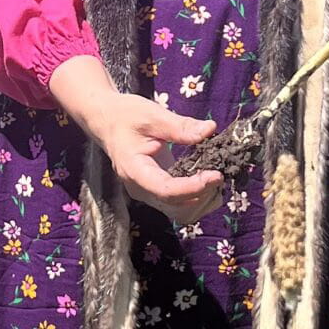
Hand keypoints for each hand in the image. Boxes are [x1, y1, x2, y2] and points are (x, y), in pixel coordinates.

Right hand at [48, 57, 223, 223]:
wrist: (108, 121)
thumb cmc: (126, 115)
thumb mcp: (153, 115)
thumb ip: (180, 126)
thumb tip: (210, 130)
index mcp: (135, 170)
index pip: (165, 190)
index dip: (193, 187)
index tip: (216, 175)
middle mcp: (140, 189)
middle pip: (176, 208)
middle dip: (202, 195)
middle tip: (220, 173)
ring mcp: (148, 193)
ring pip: (181, 213)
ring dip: (203, 201)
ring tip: (216, 178)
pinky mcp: (157, 191)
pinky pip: (180, 206)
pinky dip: (199, 199)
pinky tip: (208, 181)